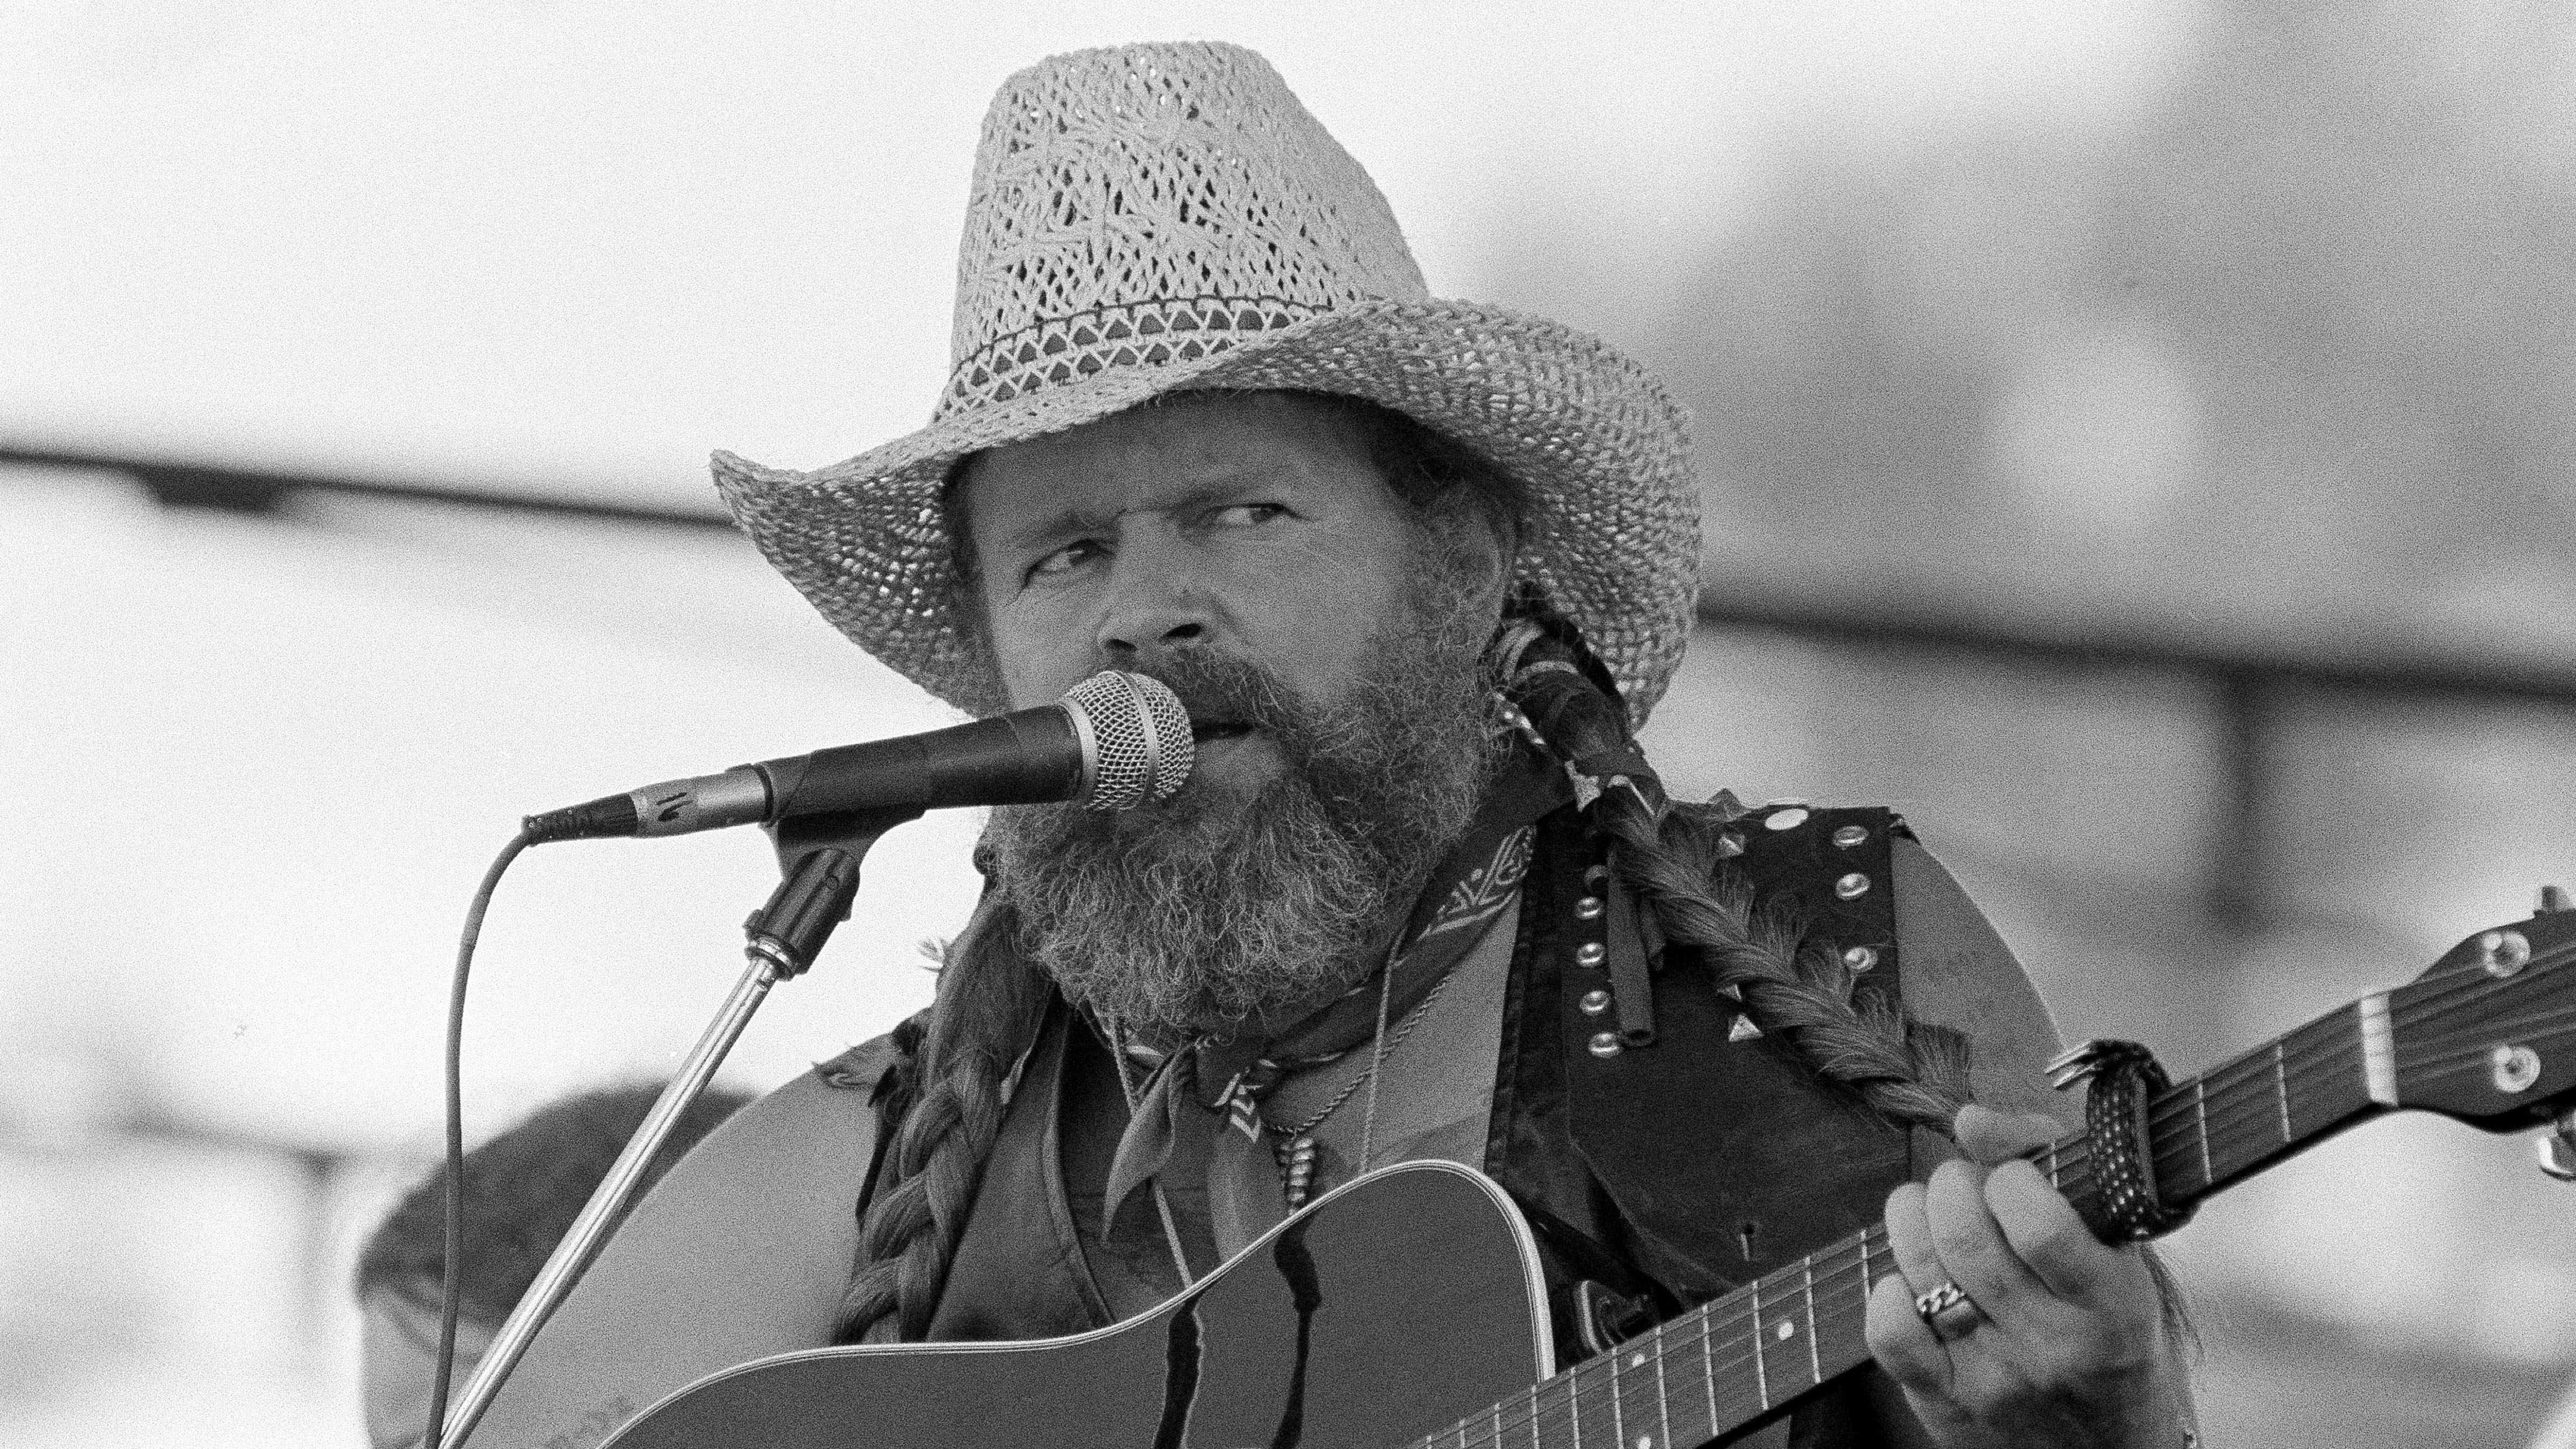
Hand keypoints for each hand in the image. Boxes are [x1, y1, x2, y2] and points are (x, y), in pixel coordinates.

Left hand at [1862, 1105, 2193, 1447]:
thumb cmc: (2114, 1339)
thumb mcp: (2118, 1257)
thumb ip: (2053, 1171)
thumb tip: (1971, 1120)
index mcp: (2112, 1305)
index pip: (2040, 1225)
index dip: (2012, 1178)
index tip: (2016, 1178)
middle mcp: (2054, 1346)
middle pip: (1966, 1238)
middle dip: (1952, 1186)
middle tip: (1964, 1187)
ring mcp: (1996, 1379)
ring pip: (1922, 1271)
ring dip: (1912, 1220)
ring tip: (1933, 1216)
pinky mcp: (1946, 1404)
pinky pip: (1889, 1332)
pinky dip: (1888, 1289)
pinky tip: (1913, 1280)